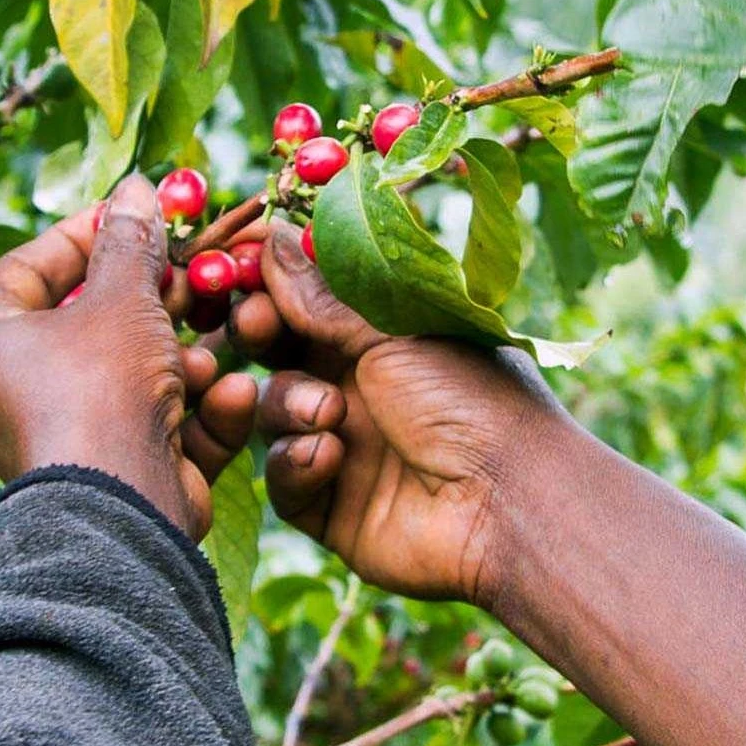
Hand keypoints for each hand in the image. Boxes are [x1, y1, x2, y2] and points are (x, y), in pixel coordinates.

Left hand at [0, 175, 256, 537]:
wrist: (118, 507)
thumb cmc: (101, 388)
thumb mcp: (122, 299)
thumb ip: (132, 243)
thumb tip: (136, 188)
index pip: (25, 271)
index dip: (78, 235)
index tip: (128, 215)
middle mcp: (23, 394)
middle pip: (92, 326)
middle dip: (152, 301)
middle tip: (191, 275)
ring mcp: (76, 439)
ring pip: (139, 380)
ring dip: (185, 361)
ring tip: (211, 348)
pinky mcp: (124, 476)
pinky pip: (166, 429)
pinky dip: (201, 412)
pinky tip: (230, 396)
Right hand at [230, 224, 569, 604]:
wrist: (506, 506)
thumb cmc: (471, 401)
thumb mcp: (394, 333)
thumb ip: (323, 296)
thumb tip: (273, 238)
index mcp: (387, 337)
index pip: (311, 300)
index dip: (272, 282)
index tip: (238, 261)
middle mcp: (363, 388)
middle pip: (280, 353)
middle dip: (260, 336)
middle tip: (255, 324)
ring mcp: (346, 447)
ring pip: (273, 414)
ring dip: (289, 405)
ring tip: (328, 414)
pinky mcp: (331, 507)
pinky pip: (284, 478)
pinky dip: (297, 464)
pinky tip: (329, 457)